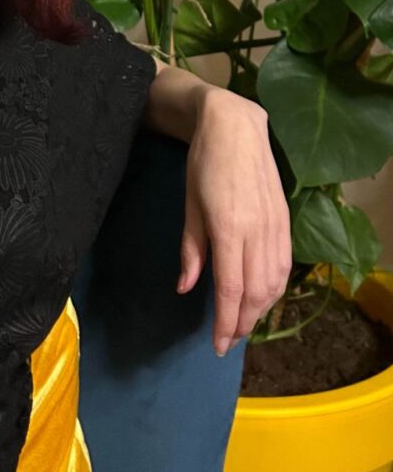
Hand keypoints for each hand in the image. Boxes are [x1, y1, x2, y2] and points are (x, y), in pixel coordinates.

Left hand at [177, 87, 291, 355]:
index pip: (230, 288)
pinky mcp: (286, 220)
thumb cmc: (203, 163)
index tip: (217, 345)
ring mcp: (275, 226)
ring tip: (243, 325)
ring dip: (260, 310)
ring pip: (274, 282)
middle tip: (227, 340)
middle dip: (242, 322)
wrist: (235, 126)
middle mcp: (257, 230)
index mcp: (229, 227)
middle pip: (255, 292)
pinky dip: (275, 289)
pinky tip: (263, 298)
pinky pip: (285, 265)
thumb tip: (185, 289)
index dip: (224, 321)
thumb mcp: (189, 206)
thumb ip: (191, 250)